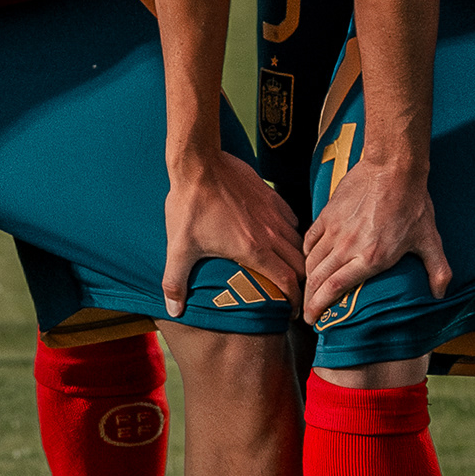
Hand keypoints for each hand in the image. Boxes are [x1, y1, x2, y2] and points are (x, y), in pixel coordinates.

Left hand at [162, 148, 304, 319]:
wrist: (199, 163)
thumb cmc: (189, 206)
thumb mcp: (179, 247)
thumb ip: (176, 281)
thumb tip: (174, 310)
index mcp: (254, 250)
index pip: (287, 282)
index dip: (293, 301)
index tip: (291, 312)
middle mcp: (270, 233)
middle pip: (300, 264)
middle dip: (301, 282)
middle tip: (292, 293)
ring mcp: (273, 212)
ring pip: (299, 241)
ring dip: (298, 257)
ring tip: (288, 268)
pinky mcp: (270, 195)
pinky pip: (292, 218)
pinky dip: (292, 232)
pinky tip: (280, 236)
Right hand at [302, 151, 446, 318]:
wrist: (394, 167)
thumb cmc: (413, 204)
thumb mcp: (429, 240)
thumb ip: (437, 270)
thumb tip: (440, 294)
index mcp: (370, 258)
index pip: (334, 289)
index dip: (319, 307)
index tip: (312, 319)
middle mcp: (347, 247)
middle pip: (317, 279)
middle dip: (308, 300)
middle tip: (306, 312)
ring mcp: (335, 229)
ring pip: (311, 261)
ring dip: (306, 279)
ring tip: (307, 290)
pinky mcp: (328, 214)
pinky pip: (310, 239)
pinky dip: (306, 253)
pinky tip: (310, 259)